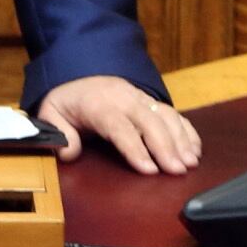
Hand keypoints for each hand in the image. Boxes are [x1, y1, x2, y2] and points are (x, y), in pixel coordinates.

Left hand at [36, 75, 200, 175]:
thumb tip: (69, 152)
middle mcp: (123, 98)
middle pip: (149, 120)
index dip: (135, 147)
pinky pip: (174, 113)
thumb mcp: (51, 112)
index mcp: (98, 103)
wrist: (78, 75)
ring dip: (180, 139)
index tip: (149, 169)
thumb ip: (58, 132)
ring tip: (189, 164)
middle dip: (165, 146)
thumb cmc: (68, 101)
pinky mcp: (151, 101)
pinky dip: (187, 130)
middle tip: (177, 171)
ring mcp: (140, 98)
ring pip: (165, 115)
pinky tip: (195, 150)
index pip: (118, 126)